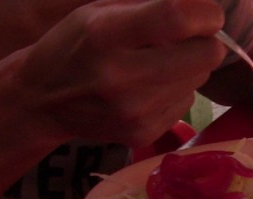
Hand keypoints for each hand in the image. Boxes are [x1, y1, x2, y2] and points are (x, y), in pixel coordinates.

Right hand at [14, 0, 227, 147]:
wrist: (43, 100)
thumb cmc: (76, 44)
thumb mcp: (99, 11)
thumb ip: (149, 5)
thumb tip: (201, 5)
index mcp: (106, 34)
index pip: (177, 18)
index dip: (205, 13)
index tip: (209, 13)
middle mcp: (122, 76)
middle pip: (205, 54)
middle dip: (206, 41)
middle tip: (189, 38)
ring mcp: (135, 111)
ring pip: (200, 78)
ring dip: (189, 66)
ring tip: (156, 63)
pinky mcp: (144, 133)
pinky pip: (186, 102)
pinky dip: (176, 90)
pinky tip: (148, 88)